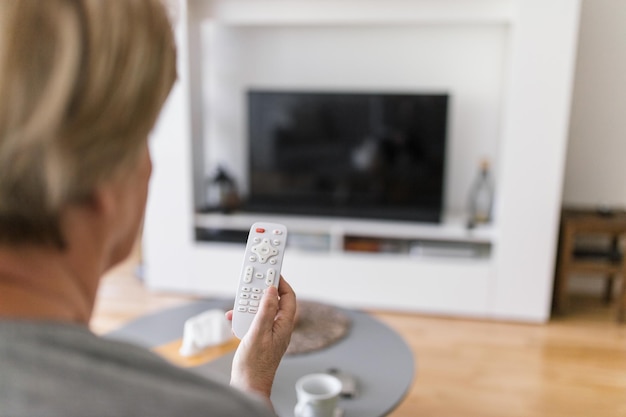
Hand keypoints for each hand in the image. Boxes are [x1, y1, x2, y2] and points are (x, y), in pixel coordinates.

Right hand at [227, 277, 296, 400]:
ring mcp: (269, 333)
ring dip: (249, 304)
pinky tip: (233, 318)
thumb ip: (266, 311)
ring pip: (261, 310)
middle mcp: (279, 328)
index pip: (288, 297)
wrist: (248, 386)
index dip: (281, 283)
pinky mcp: (259, 338)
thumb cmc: (255, 365)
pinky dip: (243, 317)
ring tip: (239, 302)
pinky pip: (253, 321)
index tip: (271, 272)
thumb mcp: (258, 333)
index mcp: (284, 325)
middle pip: (274, 301)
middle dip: (262, 291)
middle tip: (252, 281)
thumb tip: (272, 291)